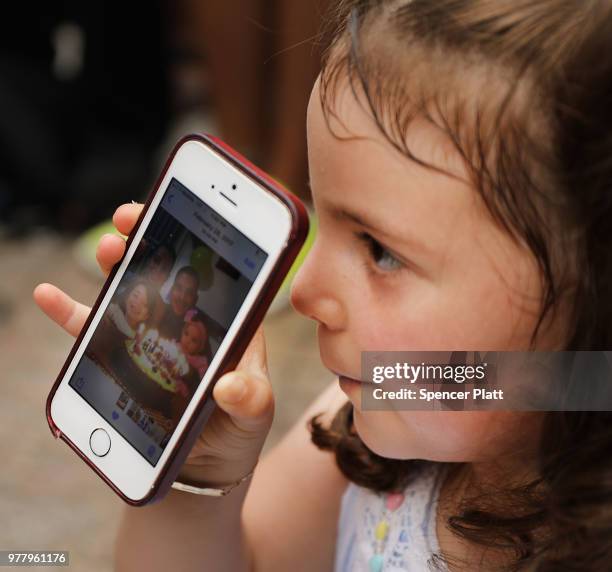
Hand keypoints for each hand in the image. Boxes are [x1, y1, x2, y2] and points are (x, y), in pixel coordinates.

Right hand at [34, 203, 273, 485]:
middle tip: (132, 221)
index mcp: (226, 322)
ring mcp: (152, 337)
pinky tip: (49, 294)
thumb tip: (230, 387)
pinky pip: (93, 331)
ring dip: (116, 265)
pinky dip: (70, 311)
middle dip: (149, 239)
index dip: (194, 240)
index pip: (211, 273)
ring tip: (107, 249)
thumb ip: (250, 400)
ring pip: (130, 291)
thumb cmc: (237, 430)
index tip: (178, 214)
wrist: (203, 466)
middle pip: (166, 271)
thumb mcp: (253, 414)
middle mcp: (187, 322)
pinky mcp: (123, 359)